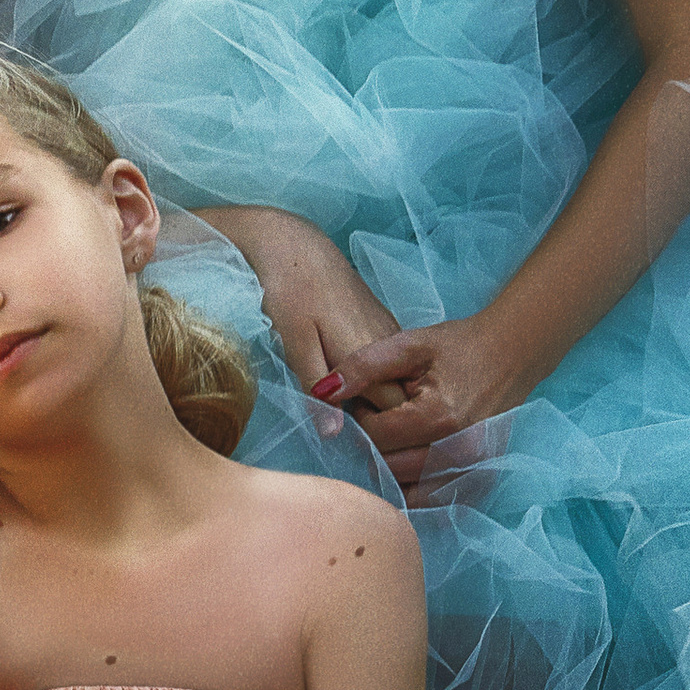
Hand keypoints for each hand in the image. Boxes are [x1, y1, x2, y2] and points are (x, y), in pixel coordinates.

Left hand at [234, 213, 413, 418]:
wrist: (296, 245)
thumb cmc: (290, 291)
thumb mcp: (294, 343)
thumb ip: (314, 387)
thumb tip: (333, 433)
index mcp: (369, 354)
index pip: (391, 413)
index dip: (375, 437)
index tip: (350, 445)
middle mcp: (388, 346)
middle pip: (399, 402)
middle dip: (380, 425)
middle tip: (347, 434)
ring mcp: (390, 334)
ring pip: (399, 385)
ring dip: (381, 405)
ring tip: (349, 413)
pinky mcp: (385, 326)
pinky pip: (393, 368)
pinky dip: (380, 384)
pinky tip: (357, 389)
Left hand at [320, 312, 520, 475]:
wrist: (513, 352)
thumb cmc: (460, 346)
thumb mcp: (409, 344)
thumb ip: (363, 365)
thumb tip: (321, 391)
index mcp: (438, 417)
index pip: (375, 438)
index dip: (363, 419)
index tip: (371, 401)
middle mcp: (459, 451)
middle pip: (390, 467)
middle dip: (376, 445)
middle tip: (386, 418)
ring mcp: (474, 469)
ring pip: (409, 490)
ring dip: (394, 468)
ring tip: (400, 436)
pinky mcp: (482, 478)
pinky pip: (437, 501)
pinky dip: (418, 488)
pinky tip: (413, 463)